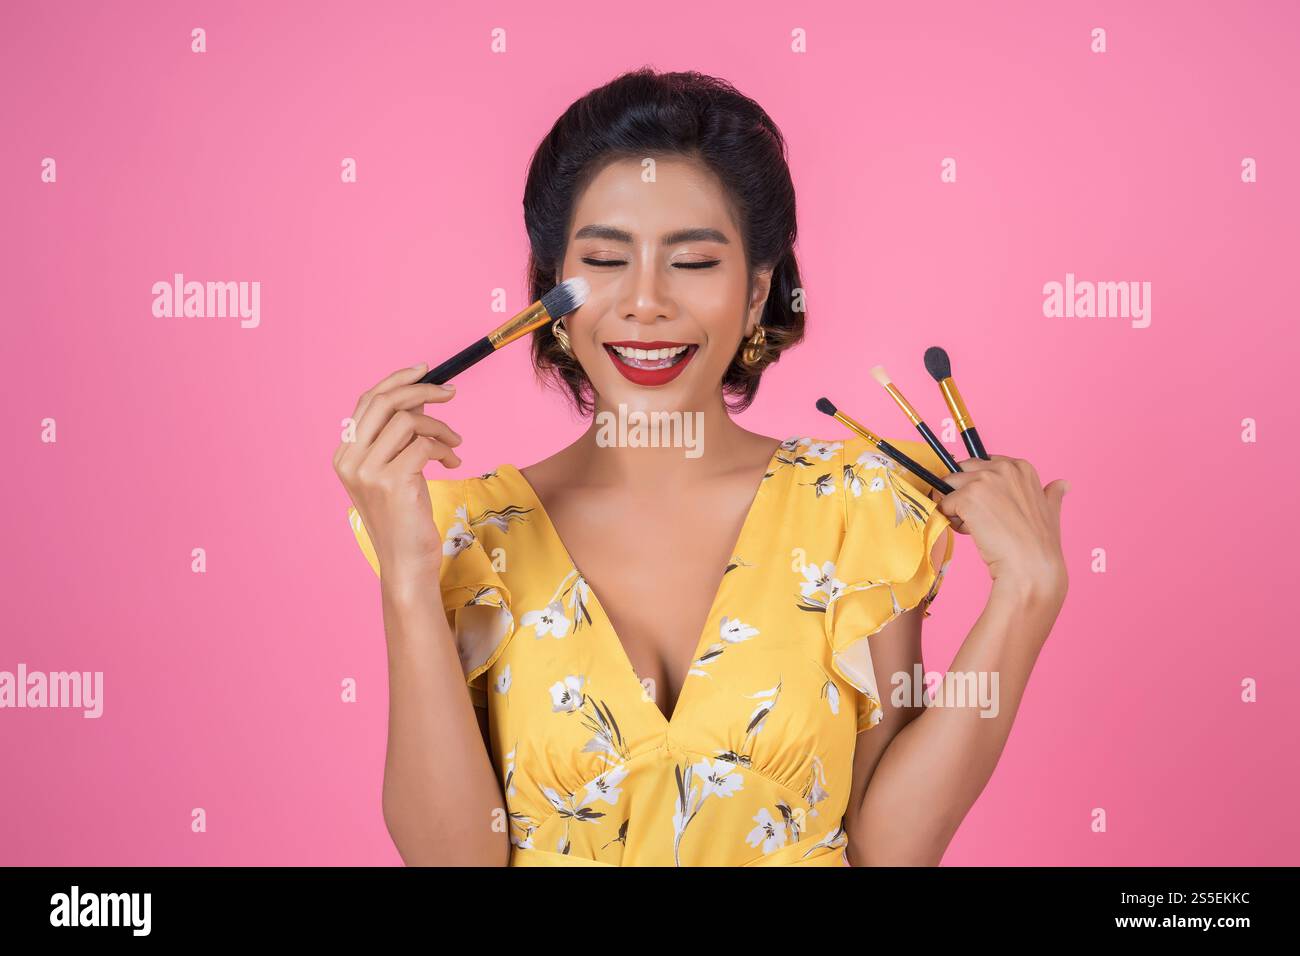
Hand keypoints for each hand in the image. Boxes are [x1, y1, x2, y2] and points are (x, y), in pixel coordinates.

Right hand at [333, 363, 462, 586]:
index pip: (368, 401)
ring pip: (409, 421)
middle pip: (384, 402)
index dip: (397, 381)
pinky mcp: (392, 482)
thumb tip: (420, 396)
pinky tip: (451, 462)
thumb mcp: (398, 469)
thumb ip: (401, 435)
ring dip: (441, 427)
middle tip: (451, 393)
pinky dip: (443, 448)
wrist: (407, 561)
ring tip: (455, 444)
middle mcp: (349, 460)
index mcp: (345, 455)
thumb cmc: (405, 517)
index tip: (425, 370)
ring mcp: (368, 472)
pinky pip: (423, 445)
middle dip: (422, 390)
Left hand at [927, 455, 1068, 595]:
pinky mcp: (967, 497)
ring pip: (950, 488)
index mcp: (1021, 467)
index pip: (983, 464)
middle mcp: (1002, 468)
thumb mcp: (1051, 511)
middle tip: (984, 519)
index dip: (981, 486)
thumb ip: (1052, 494)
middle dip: (964, 494)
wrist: (1031, 566)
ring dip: (957, 508)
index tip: (991, 505)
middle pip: (962, 473)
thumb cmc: (1040, 544)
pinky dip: (952, 521)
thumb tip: (1062, 484)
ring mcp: (983, 481)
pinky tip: (973, 533)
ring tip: (978, 528)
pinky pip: (944, 505)